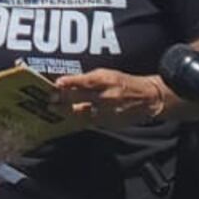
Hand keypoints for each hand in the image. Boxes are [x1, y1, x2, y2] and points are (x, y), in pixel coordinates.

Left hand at [54, 69, 171, 124]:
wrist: (148, 98)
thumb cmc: (123, 83)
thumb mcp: (107, 75)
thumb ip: (88, 80)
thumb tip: (68, 82)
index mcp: (106, 80)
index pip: (84, 81)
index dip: (69, 83)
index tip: (57, 83)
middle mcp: (106, 96)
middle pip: (80, 98)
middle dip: (63, 99)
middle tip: (50, 100)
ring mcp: (108, 111)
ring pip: (83, 113)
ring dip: (67, 111)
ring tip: (55, 110)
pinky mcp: (110, 123)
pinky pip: (91, 122)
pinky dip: (79, 119)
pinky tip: (69, 118)